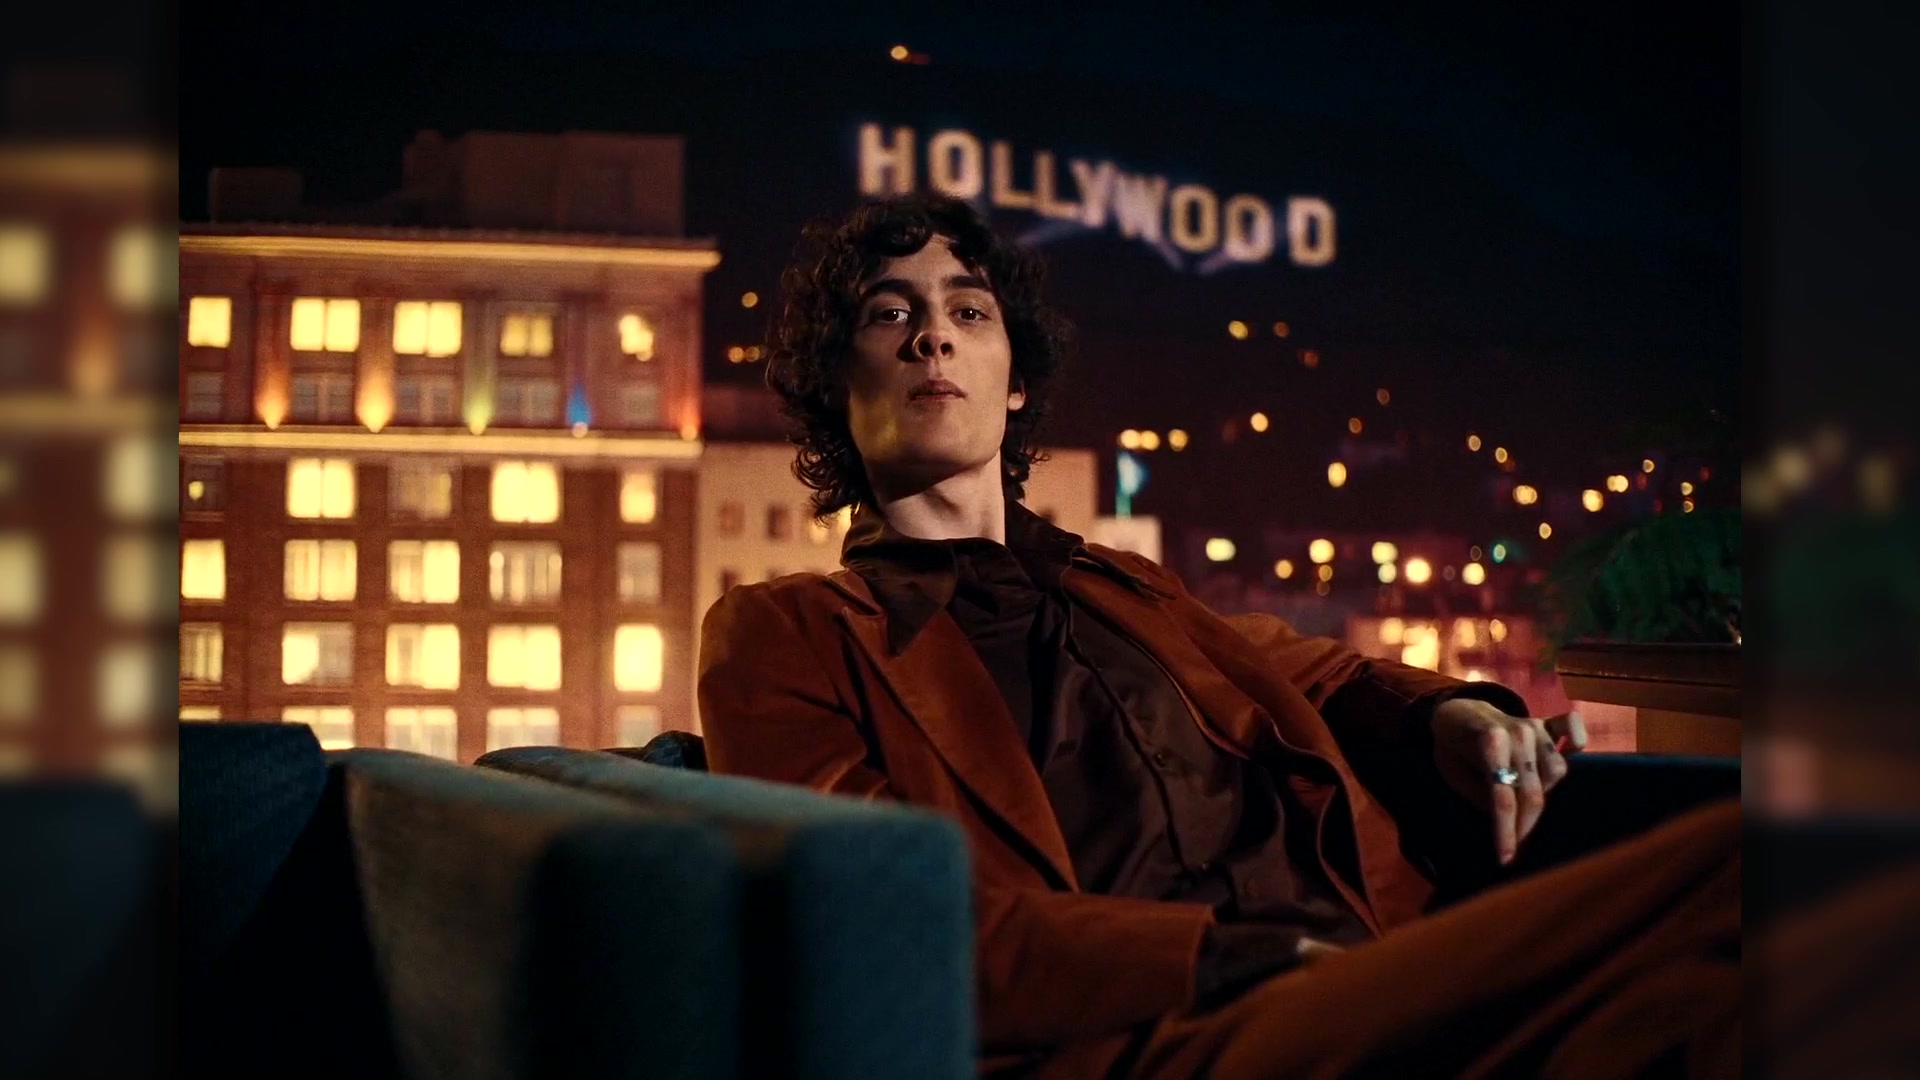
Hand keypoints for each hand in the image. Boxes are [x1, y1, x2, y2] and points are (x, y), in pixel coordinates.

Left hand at [1431, 697, 1587, 864]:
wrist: (1457, 710)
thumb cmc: (1453, 747)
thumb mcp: (1453, 774)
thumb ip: (1482, 795)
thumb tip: (1508, 818)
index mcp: (1489, 743)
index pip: (1503, 797)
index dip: (1506, 831)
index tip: (1506, 858)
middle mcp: (1517, 733)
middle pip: (1533, 791)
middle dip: (1525, 825)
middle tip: (1516, 846)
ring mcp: (1534, 726)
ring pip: (1556, 770)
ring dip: (1545, 794)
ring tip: (1526, 806)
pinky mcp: (1546, 722)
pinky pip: (1573, 728)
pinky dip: (1575, 743)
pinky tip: (1570, 755)